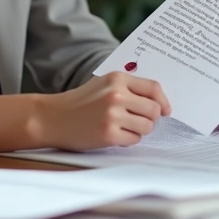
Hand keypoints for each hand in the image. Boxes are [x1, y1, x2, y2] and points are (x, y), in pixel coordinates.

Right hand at [37, 71, 171, 150]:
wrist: (52, 118)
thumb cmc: (79, 102)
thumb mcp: (102, 84)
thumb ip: (128, 88)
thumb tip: (159, 101)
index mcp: (117, 78)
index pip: (153, 88)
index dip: (163, 101)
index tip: (166, 110)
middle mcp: (116, 94)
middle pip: (154, 109)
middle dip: (150, 118)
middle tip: (138, 121)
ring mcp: (112, 115)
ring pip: (147, 126)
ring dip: (139, 130)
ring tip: (123, 127)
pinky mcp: (108, 134)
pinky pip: (134, 140)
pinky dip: (127, 140)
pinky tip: (114, 135)